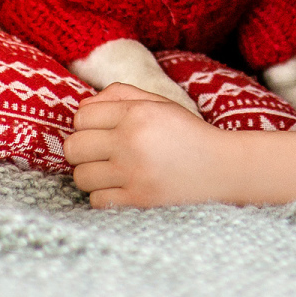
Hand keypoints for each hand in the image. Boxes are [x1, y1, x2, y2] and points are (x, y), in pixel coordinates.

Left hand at [66, 83, 239, 206]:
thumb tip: (82, 107)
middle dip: (82, 148)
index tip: (101, 129)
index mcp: (137, 113)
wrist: (221, 167)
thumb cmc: (187, 132)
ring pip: (81, 176)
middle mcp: (131, 141)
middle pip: (74, 147)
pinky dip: (104, 195)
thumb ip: (120, 95)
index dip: (86, 123)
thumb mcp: (160, 103)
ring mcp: (132, 174)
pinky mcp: (136, 201)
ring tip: (112, 170)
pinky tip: (121, 187)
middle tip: (101, 151)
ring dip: (92, 173)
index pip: (82, 116)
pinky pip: (95, 200)